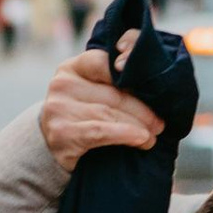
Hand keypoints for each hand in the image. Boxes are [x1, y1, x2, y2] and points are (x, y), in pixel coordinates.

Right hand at [39, 48, 162, 166]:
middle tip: (160, 123)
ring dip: (138, 126)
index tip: (157, 87)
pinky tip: (140, 139)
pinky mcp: (61, 132)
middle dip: (142, 109)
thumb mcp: (94, 94)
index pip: (106, 62)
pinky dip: (124, 134)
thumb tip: (155, 86)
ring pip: (109, 113)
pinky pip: (100, 130)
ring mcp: (58, 107)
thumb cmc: (83, 117)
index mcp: (73, 67)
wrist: (53, 150)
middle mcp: (62, 83)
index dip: (133, 71)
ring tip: (152, 136)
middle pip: (114, 93)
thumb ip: (116, 83)